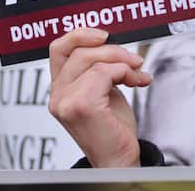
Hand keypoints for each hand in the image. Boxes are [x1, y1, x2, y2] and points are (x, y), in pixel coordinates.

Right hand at [48, 28, 151, 167]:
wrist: (120, 160)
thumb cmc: (112, 128)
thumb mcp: (103, 90)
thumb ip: (98, 68)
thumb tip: (111, 42)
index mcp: (60, 89)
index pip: (58, 49)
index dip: (79, 34)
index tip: (104, 35)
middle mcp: (57, 95)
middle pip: (79, 50)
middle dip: (112, 50)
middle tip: (133, 60)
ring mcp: (66, 101)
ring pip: (93, 60)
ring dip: (122, 62)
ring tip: (137, 74)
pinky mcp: (81, 106)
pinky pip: (104, 72)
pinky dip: (124, 73)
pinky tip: (135, 83)